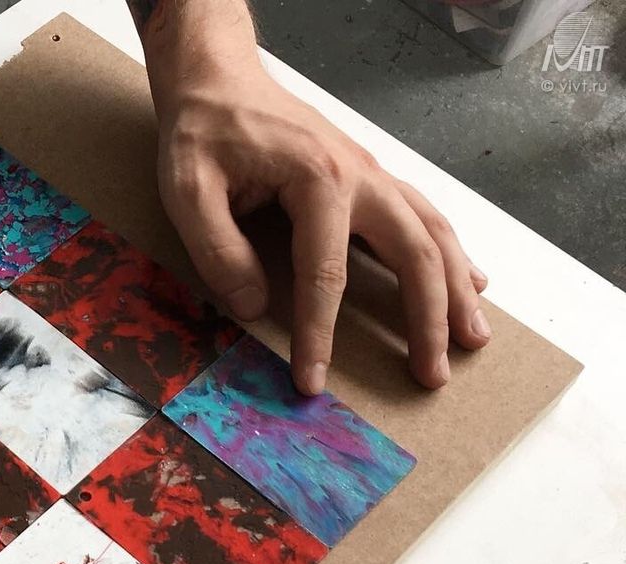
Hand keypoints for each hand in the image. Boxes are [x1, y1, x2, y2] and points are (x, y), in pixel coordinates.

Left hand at [150, 39, 490, 392]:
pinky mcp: (369, 176)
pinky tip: (470, 282)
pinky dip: (452, 253)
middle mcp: (360, 176)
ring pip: (434, 235)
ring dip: (457, 289)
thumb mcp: (189, 191)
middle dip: (427, 320)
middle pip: (414, 255)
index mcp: (317, 181)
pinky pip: (425, 216)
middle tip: (432, 374)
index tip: (312, 382)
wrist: (218, 81)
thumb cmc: (203, 134)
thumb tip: (254, 308)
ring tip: (474, 338)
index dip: (320, 335)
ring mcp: (372, 174)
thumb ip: (218, 251)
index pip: (326, 275)